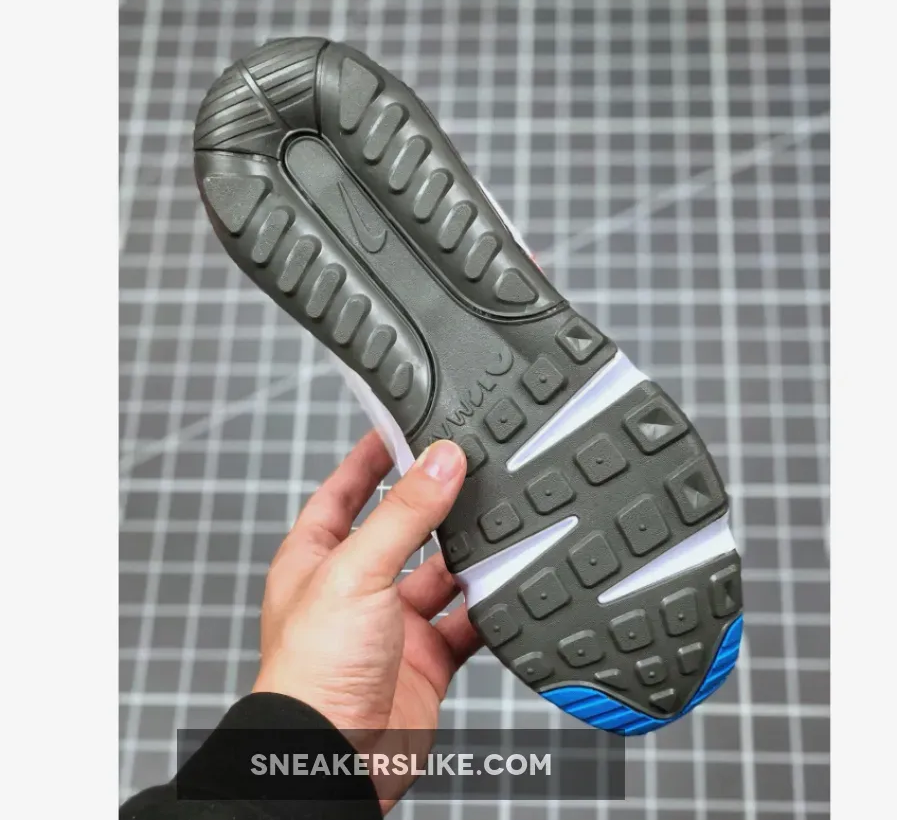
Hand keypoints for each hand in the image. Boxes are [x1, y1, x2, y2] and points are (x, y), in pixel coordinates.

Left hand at [253, 431, 481, 810]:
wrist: (333, 761)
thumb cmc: (311, 672)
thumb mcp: (356, 572)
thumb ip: (403, 515)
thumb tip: (440, 461)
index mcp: (316, 559)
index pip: (344, 491)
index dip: (369, 458)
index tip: (401, 428)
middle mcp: (354, 588)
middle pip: (400, 530)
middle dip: (432, 505)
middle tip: (468, 470)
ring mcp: (390, 625)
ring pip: (438, 576)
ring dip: (466, 557)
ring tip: (497, 524)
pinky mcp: (423, 660)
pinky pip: (464, 624)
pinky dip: (486, 609)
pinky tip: (506, 589)